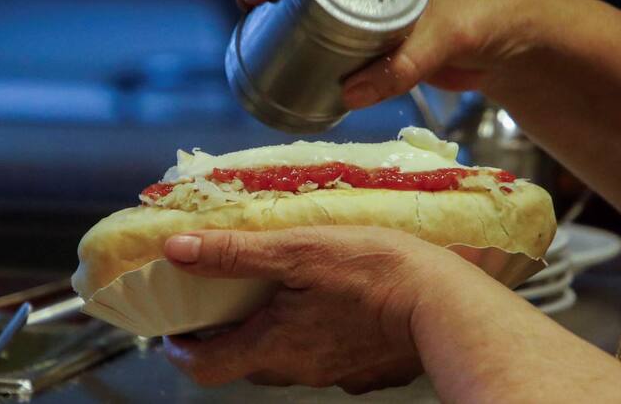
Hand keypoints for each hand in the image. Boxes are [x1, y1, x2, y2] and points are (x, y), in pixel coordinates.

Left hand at [161, 226, 457, 392]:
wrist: (445, 303)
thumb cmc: (373, 272)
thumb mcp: (298, 250)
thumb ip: (236, 253)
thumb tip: (177, 250)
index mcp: (274, 345)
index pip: (204, 367)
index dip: (181, 350)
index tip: (175, 327)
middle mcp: (299, 369)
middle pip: (244, 361)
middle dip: (228, 332)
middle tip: (226, 296)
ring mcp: (333, 372)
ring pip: (285, 358)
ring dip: (271, 331)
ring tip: (279, 291)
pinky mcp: (362, 367)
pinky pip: (322, 355)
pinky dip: (311, 333)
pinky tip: (328, 303)